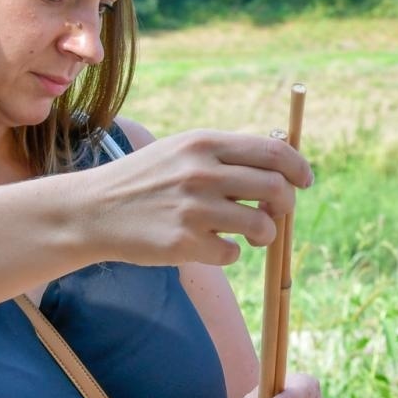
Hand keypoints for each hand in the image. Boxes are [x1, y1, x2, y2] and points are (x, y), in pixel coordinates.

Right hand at [89, 130, 311, 266]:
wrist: (92, 211)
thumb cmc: (146, 180)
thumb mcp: (182, 150)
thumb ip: (226, 154)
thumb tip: (282, 161)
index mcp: (204, 143)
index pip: (274, 151)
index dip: (299, 168)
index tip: (305, 181)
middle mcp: (202, 172)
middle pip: (276, 190)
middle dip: (285, 205)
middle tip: (275, 213)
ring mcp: (193, 209)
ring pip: (261, 226)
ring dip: (264, 235)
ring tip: (249, 236)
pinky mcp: (184, 243)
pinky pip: (233, 254)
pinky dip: (230, 253)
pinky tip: (209, 246)